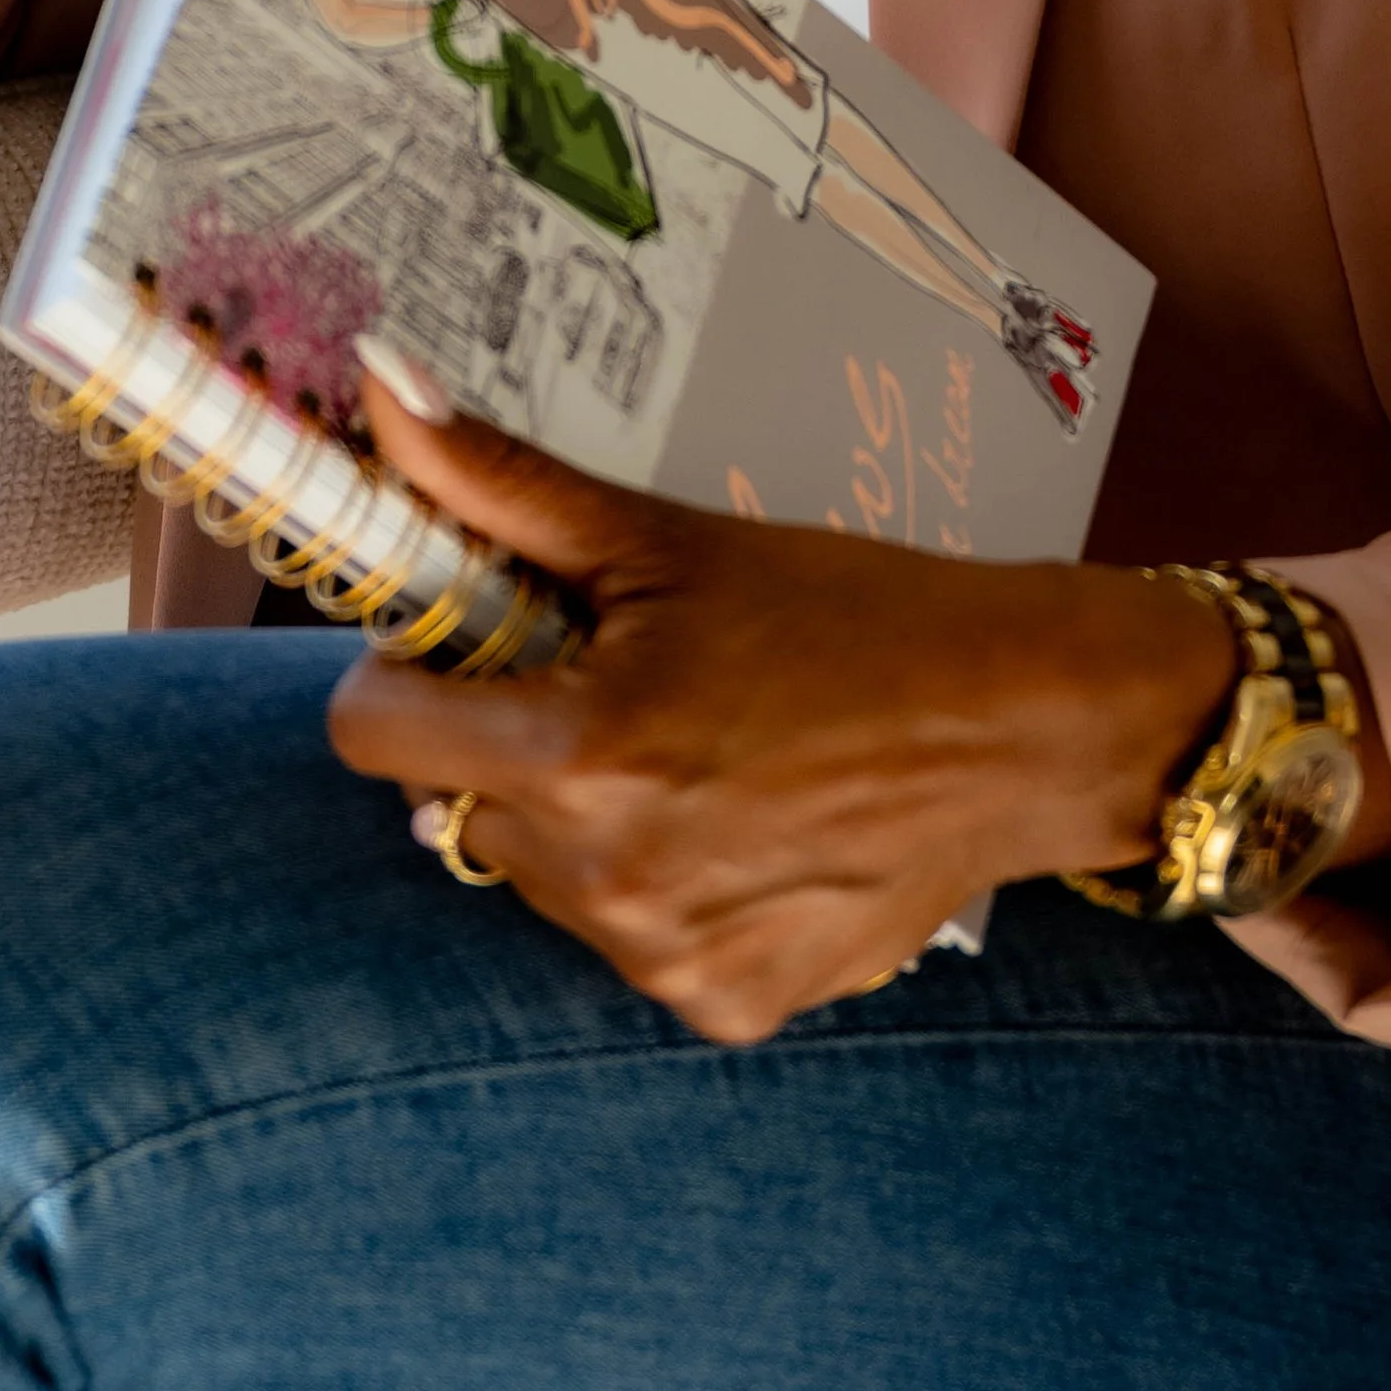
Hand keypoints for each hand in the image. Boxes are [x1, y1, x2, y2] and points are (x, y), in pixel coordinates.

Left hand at [327, 381, 1259, 1045]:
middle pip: (456, 804)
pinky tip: (747, 824)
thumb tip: (379, 384)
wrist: (1020, 726)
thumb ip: (500, 481)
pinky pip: (633, 941)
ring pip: (540, 878)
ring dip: (582, 819)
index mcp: (577, 752)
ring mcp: (664, 958)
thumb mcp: (667, 538)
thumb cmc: (848, 612)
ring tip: (701, 750)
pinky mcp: (724, 1006)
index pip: (371, 734)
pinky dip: (664, 886)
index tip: (475, 638)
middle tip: (619, 682)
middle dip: (508, 739)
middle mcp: (604, 880)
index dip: (403, 672)